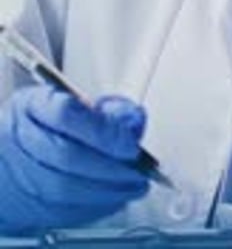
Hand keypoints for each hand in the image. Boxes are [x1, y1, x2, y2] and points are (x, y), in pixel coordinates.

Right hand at [0, 84, 149, 233]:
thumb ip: (104, 109)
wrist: (8, 160)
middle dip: (110, 165)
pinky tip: (114, 198)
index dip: (102, 129)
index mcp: (33, 107)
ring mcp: (23, 175)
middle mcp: (22, 140)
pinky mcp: (30, 205)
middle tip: (139, 168)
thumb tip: (133, 121)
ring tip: (134, 184)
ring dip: (108, 190)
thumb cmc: (43, 126)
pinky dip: (97, 207)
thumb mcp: (70, 100)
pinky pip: (65, 211)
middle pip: (67, 155)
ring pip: (65, 189)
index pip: (66, 114)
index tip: (130, 139)